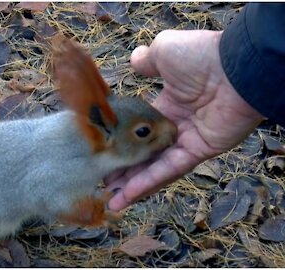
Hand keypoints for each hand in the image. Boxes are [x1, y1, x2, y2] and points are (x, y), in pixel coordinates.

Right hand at [106, 30, 263, 210]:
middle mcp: (175, 126)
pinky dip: (150, 181)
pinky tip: (130, 193)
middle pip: (145, 154)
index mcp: (166, 105)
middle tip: (104, 183)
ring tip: (113, 200)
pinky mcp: (199, 151)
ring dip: (134, 185)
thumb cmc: (201, 56)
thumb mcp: (164, 51)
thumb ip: (147, 60)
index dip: (122, 143)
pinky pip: (171, 169)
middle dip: (125, 170)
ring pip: (156, 167)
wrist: (234, 65)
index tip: (103, 153)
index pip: (140, 130)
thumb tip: (134, 61)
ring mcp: (187, 141)